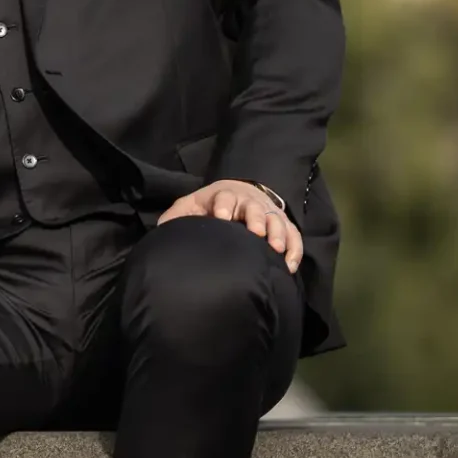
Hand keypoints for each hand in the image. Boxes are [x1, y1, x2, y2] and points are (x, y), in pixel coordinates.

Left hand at [157, 179, 301, 272]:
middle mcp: (249, 203)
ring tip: (276, 249)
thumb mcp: (192, 206)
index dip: (223, 207)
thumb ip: (177, 216)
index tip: (222, 218)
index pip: (224, 199)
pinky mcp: (284, 225)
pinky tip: (289, 265)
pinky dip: (294, 249)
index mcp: (224, 197)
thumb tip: (163, 230)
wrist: (239, 193)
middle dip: (256, 219)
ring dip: (278, 234)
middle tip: (256, 233)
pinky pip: (294, 236)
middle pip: (255, 208)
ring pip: (277, 221)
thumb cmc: (211, 205)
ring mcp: (269, 213)